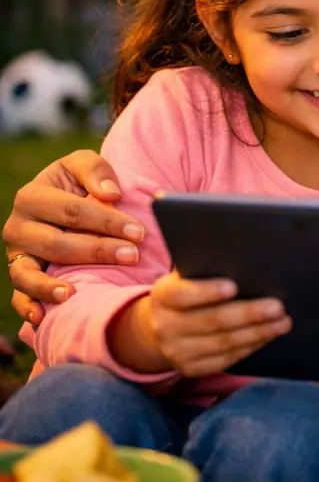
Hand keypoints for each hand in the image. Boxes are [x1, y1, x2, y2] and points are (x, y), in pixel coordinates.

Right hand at [5, 150, 143, 323]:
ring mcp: (16, 255)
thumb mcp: (83, 164)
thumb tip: (111, 194)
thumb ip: (95, 171)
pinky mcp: (18, 276)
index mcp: (32, 196)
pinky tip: (42, 316)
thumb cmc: (77, 182)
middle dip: (97, 251)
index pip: (73, 211)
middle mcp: (18, 227)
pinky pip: (17, 296)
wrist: (61, 200)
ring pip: (29, 273)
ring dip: (51, 286)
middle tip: (132, 256)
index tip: (139, 232)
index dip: (107, 221)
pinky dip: (27, 307)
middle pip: (58, 244)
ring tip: (72, 293)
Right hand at [135, 272, 291, 376]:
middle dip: (248, 314)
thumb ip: (207, 268)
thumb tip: (247, 259)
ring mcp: (177, 351)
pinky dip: (250, 346)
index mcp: (163, 296)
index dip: (207, 292)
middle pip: (210, 321)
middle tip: (278, 306)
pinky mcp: (191, 368)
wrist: (160, 327)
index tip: (233, 286)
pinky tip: (268, 336)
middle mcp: (165, 326)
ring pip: (223, 343)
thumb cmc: (187, 290)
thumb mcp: (186, 276)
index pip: (182, 295)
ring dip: (257, 333)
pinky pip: (226, 359)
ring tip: (283, 322)